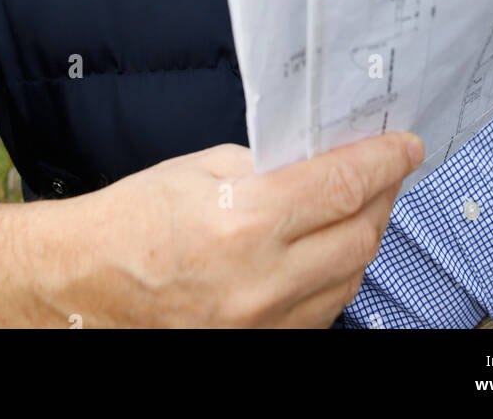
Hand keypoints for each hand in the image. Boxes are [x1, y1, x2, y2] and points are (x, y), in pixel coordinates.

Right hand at [39, 131, 422, 328]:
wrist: (87, 285)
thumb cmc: (135, 220)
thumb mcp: (203, 168)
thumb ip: (269, 166)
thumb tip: (321, 161)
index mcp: (246, 220)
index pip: (343, 185)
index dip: (384, 160)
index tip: (405, 146)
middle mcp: (262, 280)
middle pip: (360, 236)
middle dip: (382, 197)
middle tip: (384, 172)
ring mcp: (264, 323)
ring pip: (350, 279)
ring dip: (363, 238)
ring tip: (358, 208)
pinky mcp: (261, 347)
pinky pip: (323, 313)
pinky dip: (335, 278)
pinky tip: (328, 253)